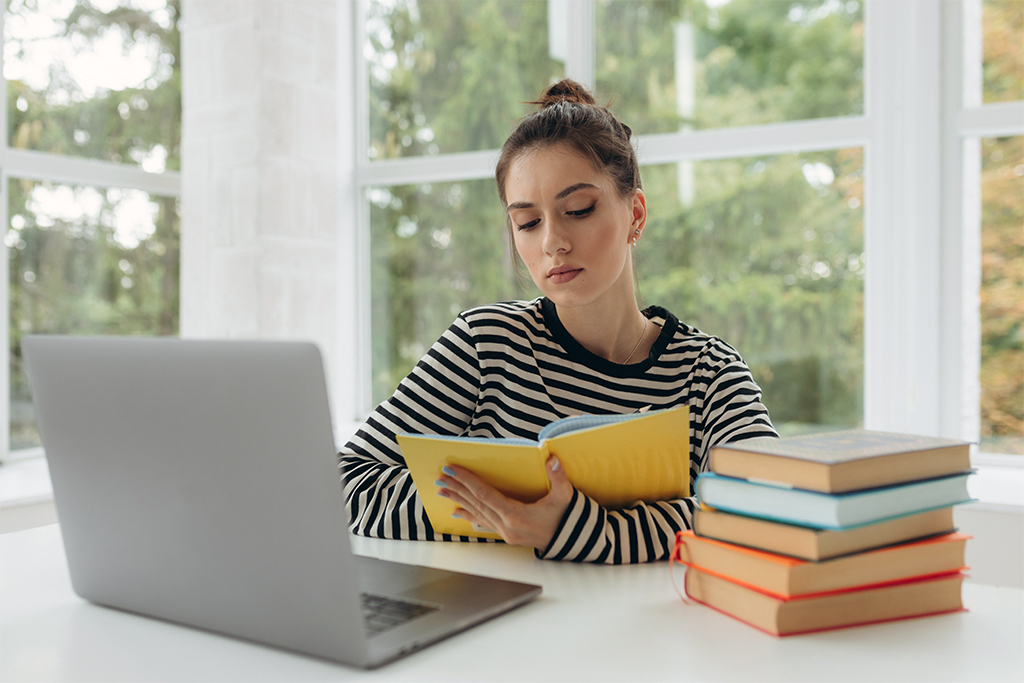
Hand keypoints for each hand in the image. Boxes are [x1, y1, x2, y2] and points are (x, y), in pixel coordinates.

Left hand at [435, 456, 572, 551]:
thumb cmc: (568, 517)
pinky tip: (457, 511)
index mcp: (516, 515)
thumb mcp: (565, 496)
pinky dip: (469, 515)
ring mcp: (506, 532)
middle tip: (440, 477)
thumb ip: (558, 477)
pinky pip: (483, 523)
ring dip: (459, 499)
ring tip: (443, 489)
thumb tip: (552, 459)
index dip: (468, 481)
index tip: (453, 469)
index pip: (485, 494)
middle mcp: (507, 526)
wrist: (574, 542)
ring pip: (477, 513)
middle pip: (476, 503)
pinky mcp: (507, 535)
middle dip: (457, 488)